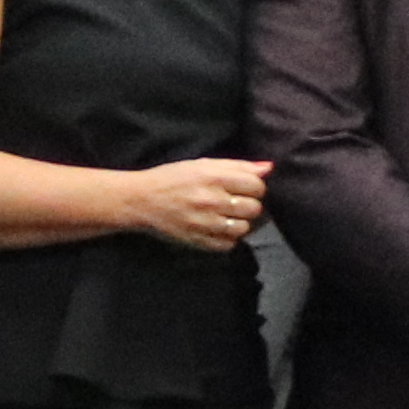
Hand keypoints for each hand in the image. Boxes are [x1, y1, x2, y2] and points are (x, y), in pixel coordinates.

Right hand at [125, 157, 270, 252]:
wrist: (140, 200)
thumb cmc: (172, 178)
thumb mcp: (202, 164)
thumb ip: (237, 166)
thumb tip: (269, 168)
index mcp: (213, 177)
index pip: (257, 186)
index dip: (255, 187)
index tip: (245, 188)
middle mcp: (211, 200)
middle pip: (254, 208)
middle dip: (249, 205)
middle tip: (236, 203)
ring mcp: (205, 223)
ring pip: (244, 228)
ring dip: (240, 223)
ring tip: (227, 216)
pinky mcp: (198, 241)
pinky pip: (228, 244)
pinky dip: (227, 238)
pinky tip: (217, 229)